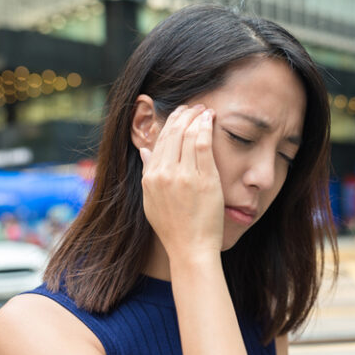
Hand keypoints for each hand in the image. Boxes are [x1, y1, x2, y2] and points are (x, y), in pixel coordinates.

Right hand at [139, 104, 223, 257]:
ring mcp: (184, 176)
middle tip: (194, 106)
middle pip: (172, 133)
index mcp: (150, 178)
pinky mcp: (204, 179)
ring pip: (187, 135)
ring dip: (196, 117)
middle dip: (183, 115)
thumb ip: (148, 174)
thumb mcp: (152, 201)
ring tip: (204, 109)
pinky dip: (205, 127)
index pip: (159, 141)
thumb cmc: (174, 228)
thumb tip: (145, 151)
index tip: (179, 114)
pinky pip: (202, 144)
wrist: (190, 248)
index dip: (170, 123)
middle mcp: (164, 174)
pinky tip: (210, 118)